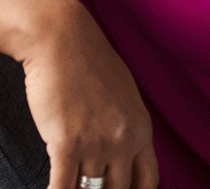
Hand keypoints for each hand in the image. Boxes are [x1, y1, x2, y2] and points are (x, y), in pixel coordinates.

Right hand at [19, 0, 158, 188]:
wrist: (61, 36)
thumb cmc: (87, 59)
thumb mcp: (122, 92)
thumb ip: (126, 125)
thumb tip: (122, 152)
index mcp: (140, 127)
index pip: (148, 182)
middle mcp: (123, 139)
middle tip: (88, 187)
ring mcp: (96, 143)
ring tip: (69, 183)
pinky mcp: (67, 143)